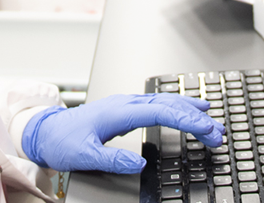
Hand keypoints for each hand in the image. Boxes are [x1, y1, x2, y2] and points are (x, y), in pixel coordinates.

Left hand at [21, 93, 224, 173]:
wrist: (45, 132)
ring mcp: (122, 105)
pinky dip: (173, 106)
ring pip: (160, 101)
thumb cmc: (62, 141)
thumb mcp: (84, 156)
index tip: (207, 130)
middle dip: (193, 115)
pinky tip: (183, 110)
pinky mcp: (122, 110)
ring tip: (210, 119)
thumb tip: (137, 163)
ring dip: (186, 109)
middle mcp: (121, 104)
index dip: (185, 120)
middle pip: (164, 103)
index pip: (158, 111)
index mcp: (116, 112)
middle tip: (218, 131)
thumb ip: (111, 160)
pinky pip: (153, 104)